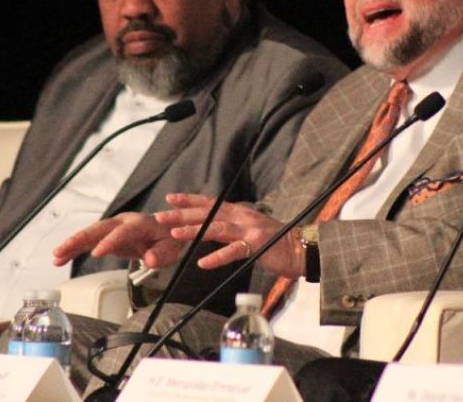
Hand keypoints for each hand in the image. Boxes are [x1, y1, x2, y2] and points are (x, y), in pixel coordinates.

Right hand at [52, 212, 183, 269]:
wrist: (167, 231)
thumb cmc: (170, 239)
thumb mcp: (172, 248)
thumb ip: (162, 254)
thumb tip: (150, 260)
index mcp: (139, 223)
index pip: (122, 232)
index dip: (109, 242)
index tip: (97, 253)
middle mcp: (123, 222)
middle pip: (99, 229)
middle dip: (79, 238)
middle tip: (62, 249)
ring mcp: (113, 228)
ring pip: (90, 234)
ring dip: (72, 244)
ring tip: (56, 257)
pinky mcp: (107, 236)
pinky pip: (88, 242)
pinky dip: (75, 250)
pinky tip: (61, 260)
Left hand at [156, 193, 304, 277]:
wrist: (301, 249)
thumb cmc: (275, 242)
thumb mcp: (250, 229)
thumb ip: (233, 226)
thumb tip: (213, 227)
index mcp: (239, 212)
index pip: (210, 203)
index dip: (189, 200)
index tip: (170, 198)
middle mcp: (242, 216)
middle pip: (207, 212)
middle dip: (182, 214)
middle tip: (160, 216)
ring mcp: (249, 229)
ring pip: (216, 228)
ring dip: (194, 231)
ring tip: (175, 235)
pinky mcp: (256, 245)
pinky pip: (233, 251)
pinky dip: (217, 258)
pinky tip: (203, 264)